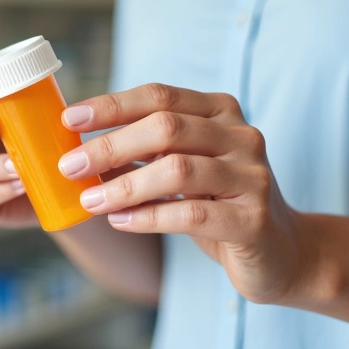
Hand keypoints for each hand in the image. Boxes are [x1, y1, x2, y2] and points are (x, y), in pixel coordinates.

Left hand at [59, 83, 317, 304]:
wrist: (280, 252)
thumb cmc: (217, 203)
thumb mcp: (180, 167)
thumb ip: (142, 150)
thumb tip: (78, 145)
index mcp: (220, 111)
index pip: (160, 96)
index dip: (112, 105)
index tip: (69, 119)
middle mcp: (241, 136)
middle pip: (166, 127)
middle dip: (110, 145)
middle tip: (69, 165)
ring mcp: (252, 177)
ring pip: (178, 170)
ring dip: (124, 185)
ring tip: (88, 199)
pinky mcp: (254, 220)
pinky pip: (192, 215)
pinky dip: (149, 216)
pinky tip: (120, 221)